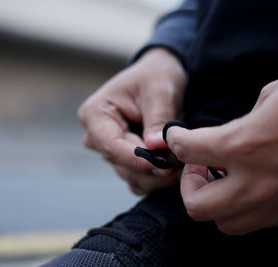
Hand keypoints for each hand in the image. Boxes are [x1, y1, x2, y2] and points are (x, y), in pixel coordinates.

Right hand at [78, 48, 186, 194]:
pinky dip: (157, 178)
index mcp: (95, 114)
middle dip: (153, 168)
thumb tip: (155, 147)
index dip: (138, 159)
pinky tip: (175, 166)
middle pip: (121, 164)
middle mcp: (96, 135)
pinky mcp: (124, 160)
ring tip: (183, 163)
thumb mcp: (160, 91)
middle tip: (183, 163)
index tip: (165, 165)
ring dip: (157, 175)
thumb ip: (158, 119)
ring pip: (131, 176)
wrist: (159, 77)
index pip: (112, 146)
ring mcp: (109, 150)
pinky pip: (138, 179)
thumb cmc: (156, 76)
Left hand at [166, 56, 277, 233]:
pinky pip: (257, 220)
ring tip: (224, 177)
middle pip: (197, 207)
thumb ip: (238, 127)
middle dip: (189, 185)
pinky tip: (252, 183)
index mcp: (244, 145)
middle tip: (199, 166)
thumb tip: (225, 140)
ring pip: (226, 224)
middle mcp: (257, 182)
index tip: (177, 138)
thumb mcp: (268, 98)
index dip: (176, 142)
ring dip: (215, 201)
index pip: (188, 151)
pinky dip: (244, 206)